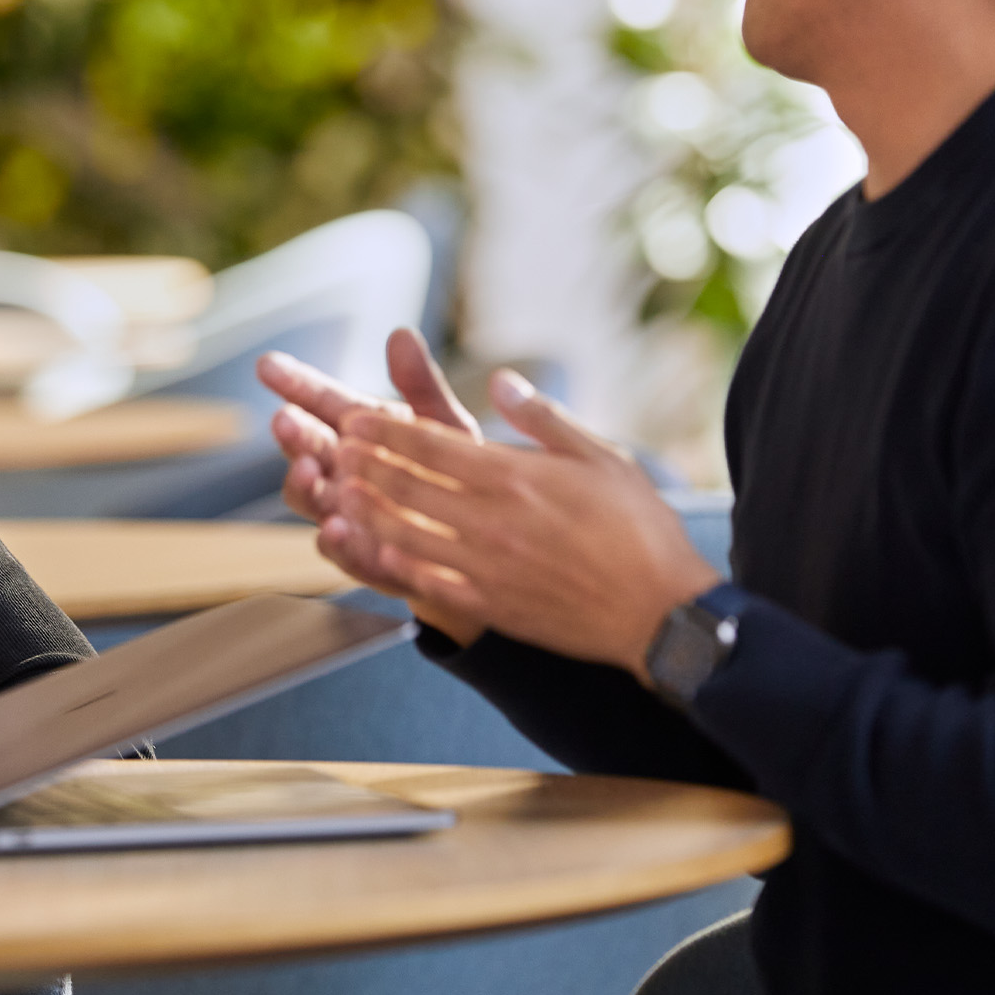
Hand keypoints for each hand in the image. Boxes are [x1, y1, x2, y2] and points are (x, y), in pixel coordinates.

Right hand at [258, 329, 491, 641]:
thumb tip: (400, 333)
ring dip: (303, 485)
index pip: (319, 402)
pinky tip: (336, 528)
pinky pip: (343, 554)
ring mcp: (350, 516)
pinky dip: (337, 543)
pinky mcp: (368, 561)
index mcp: (362, 432)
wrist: (489, 543)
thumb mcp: (445, 426)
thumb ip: (420, 384)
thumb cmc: (459, 477)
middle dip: (293, 435)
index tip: (267, 365)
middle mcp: (344, 472)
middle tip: (284, 420)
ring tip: (308, 471)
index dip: (294, 384)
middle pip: (307, 448)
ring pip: (310, 500)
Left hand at [331, 368, 717, 678]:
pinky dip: (392, 564)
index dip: (385, 432)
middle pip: (407, 486)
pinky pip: (426, 583)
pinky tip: (370, 552)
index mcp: (515, 477)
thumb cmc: (639, 530)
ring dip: (365, 511)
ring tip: (335, 492)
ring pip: (406, 533)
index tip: (354, 419)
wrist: (661, 614)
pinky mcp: (490, 605)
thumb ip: (544, 419)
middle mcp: (491, 520)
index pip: (431, 446)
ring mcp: (486, 566)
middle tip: (333, 447)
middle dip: (364, 463)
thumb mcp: (602, 458)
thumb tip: (502, 379)